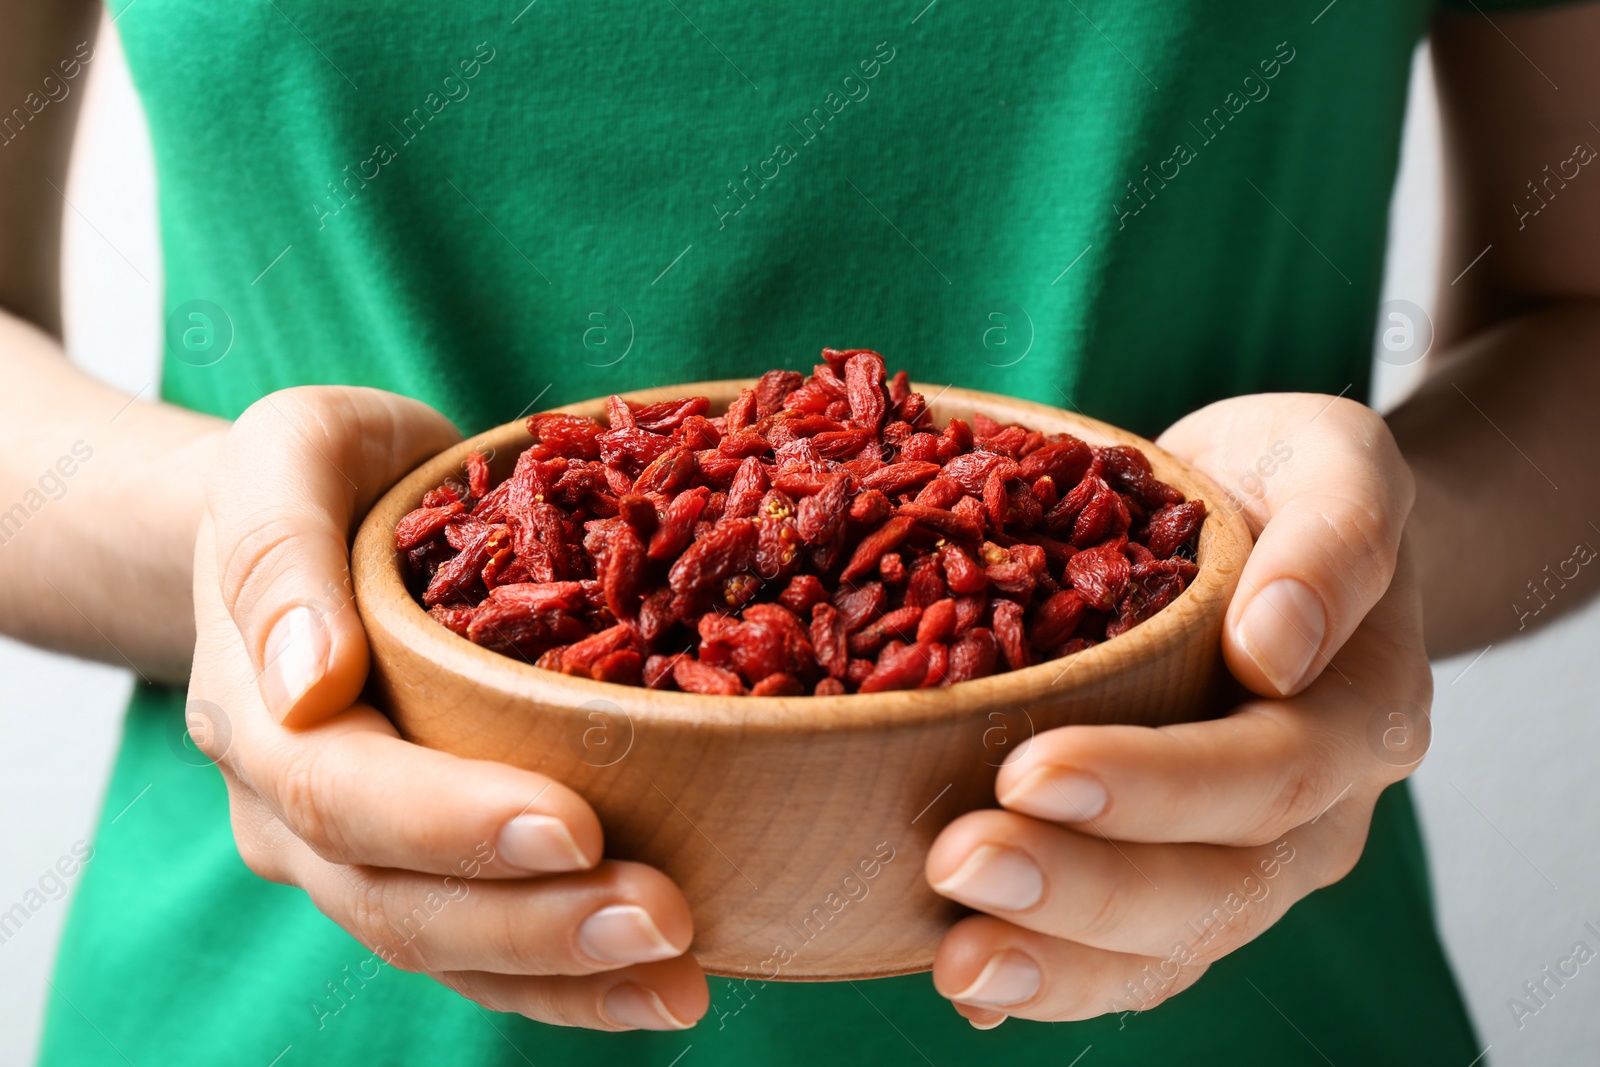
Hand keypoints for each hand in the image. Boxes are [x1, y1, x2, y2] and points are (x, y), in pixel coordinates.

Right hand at [188, 387, 707, 1030]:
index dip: (453, 821)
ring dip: (564, 975)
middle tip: (665, 919)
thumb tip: (308, 681)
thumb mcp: (286, 456)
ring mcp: (353, 851)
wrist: (306, 522)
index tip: (576, 826)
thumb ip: (278, 551)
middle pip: (397, 901)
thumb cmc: (315, 475)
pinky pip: (485, 947)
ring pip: (446, 947)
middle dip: (533, 923)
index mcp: (259, 710)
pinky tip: (658, 986)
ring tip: (681, 979)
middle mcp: (293, 807)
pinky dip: (567, 981)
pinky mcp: (422, 864)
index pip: (341, 792)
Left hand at [924, 394, 1425, 1027]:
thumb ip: (1337, 538)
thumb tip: (1277, 644)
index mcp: (1357, 716)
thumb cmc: (1289, 485)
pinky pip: (1129, 954)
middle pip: (1215, 884)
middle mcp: (1313, 813)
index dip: (1154, 786)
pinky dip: (1052, 975)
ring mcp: (1248, 857)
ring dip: (1060, 962)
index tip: (1032, 769)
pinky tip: (970, 989)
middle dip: (1083, 888)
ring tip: (958, 963)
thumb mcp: (1333, 462)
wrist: (1281, 526)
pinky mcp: (1179, 872)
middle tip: (959, 863)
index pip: (1267, 774)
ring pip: (1171, 945)